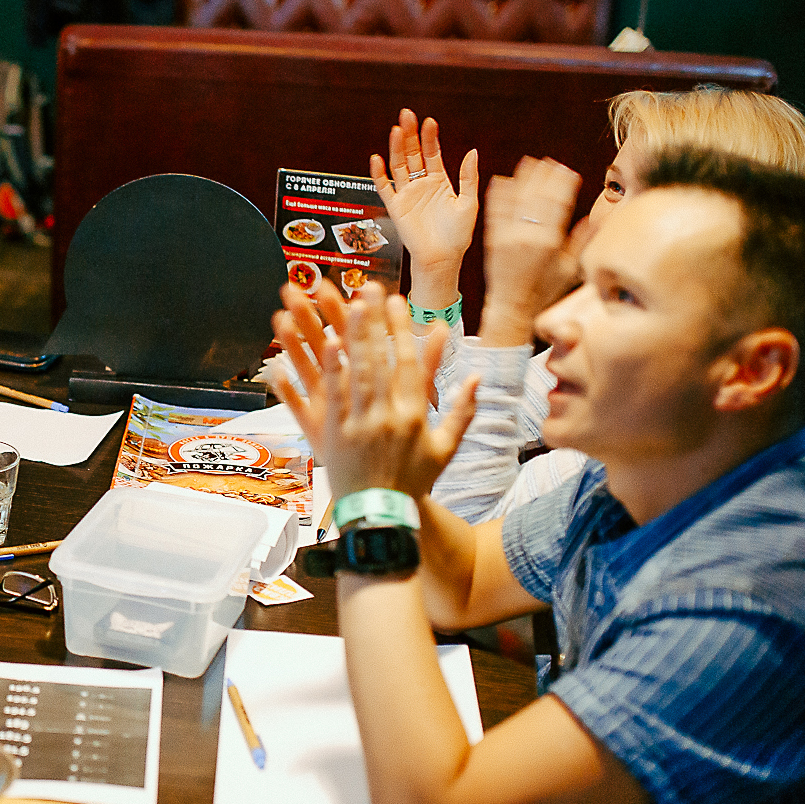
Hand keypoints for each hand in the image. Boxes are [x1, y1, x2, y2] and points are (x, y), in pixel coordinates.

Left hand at [272, 280, 476, 499]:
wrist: (382, 515)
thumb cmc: (413, 481)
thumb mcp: (445, 449)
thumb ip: (462, 411)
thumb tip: (478, 378)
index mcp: (415, 416)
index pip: (410, 364)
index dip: (402, 330)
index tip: (397, 302)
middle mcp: (388, 416)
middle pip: (381, 360)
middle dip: (374, 322)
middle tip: (368, 289)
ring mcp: (360, 425)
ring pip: (356, 373)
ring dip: (352, 336)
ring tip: (347, 305)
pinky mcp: (335, 435)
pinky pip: (332, 396)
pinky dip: (330, 369)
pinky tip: (326, 343)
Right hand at [370, 110, 478, 307]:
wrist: (442, 259)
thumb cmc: (457, 236)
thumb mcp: (469, 203)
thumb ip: (468, 177)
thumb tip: (472, 152)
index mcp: (440, 182)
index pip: (432, 153)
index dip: (430, 137)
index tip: (429, 121)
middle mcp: (421, 185)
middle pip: (413, 153)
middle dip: (410, 134)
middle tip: (407, 115)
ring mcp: (407, 195)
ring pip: (398, 165)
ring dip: (396, 148)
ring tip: (395, 129)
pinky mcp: (396, 207)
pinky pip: (384, 188)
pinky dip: (379, 174)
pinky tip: (376, 158)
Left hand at [477, 157, 585, 345]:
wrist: (511, 306)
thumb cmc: (543, 291)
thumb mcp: (569, 269)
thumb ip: (581, 242)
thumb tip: (596, 219)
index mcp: (549, 242)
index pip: (558, 204)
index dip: (564, 184)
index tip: (568, 170)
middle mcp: (528, 236)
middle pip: (538, 197)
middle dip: (546, 176)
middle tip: (551, 162)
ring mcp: (508, 236)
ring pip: (516, 200)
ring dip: (523, 179)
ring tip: (529, 162)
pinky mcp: (493, 239)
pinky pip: (495, 211)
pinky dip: (498, 194)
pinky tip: (502, 180)